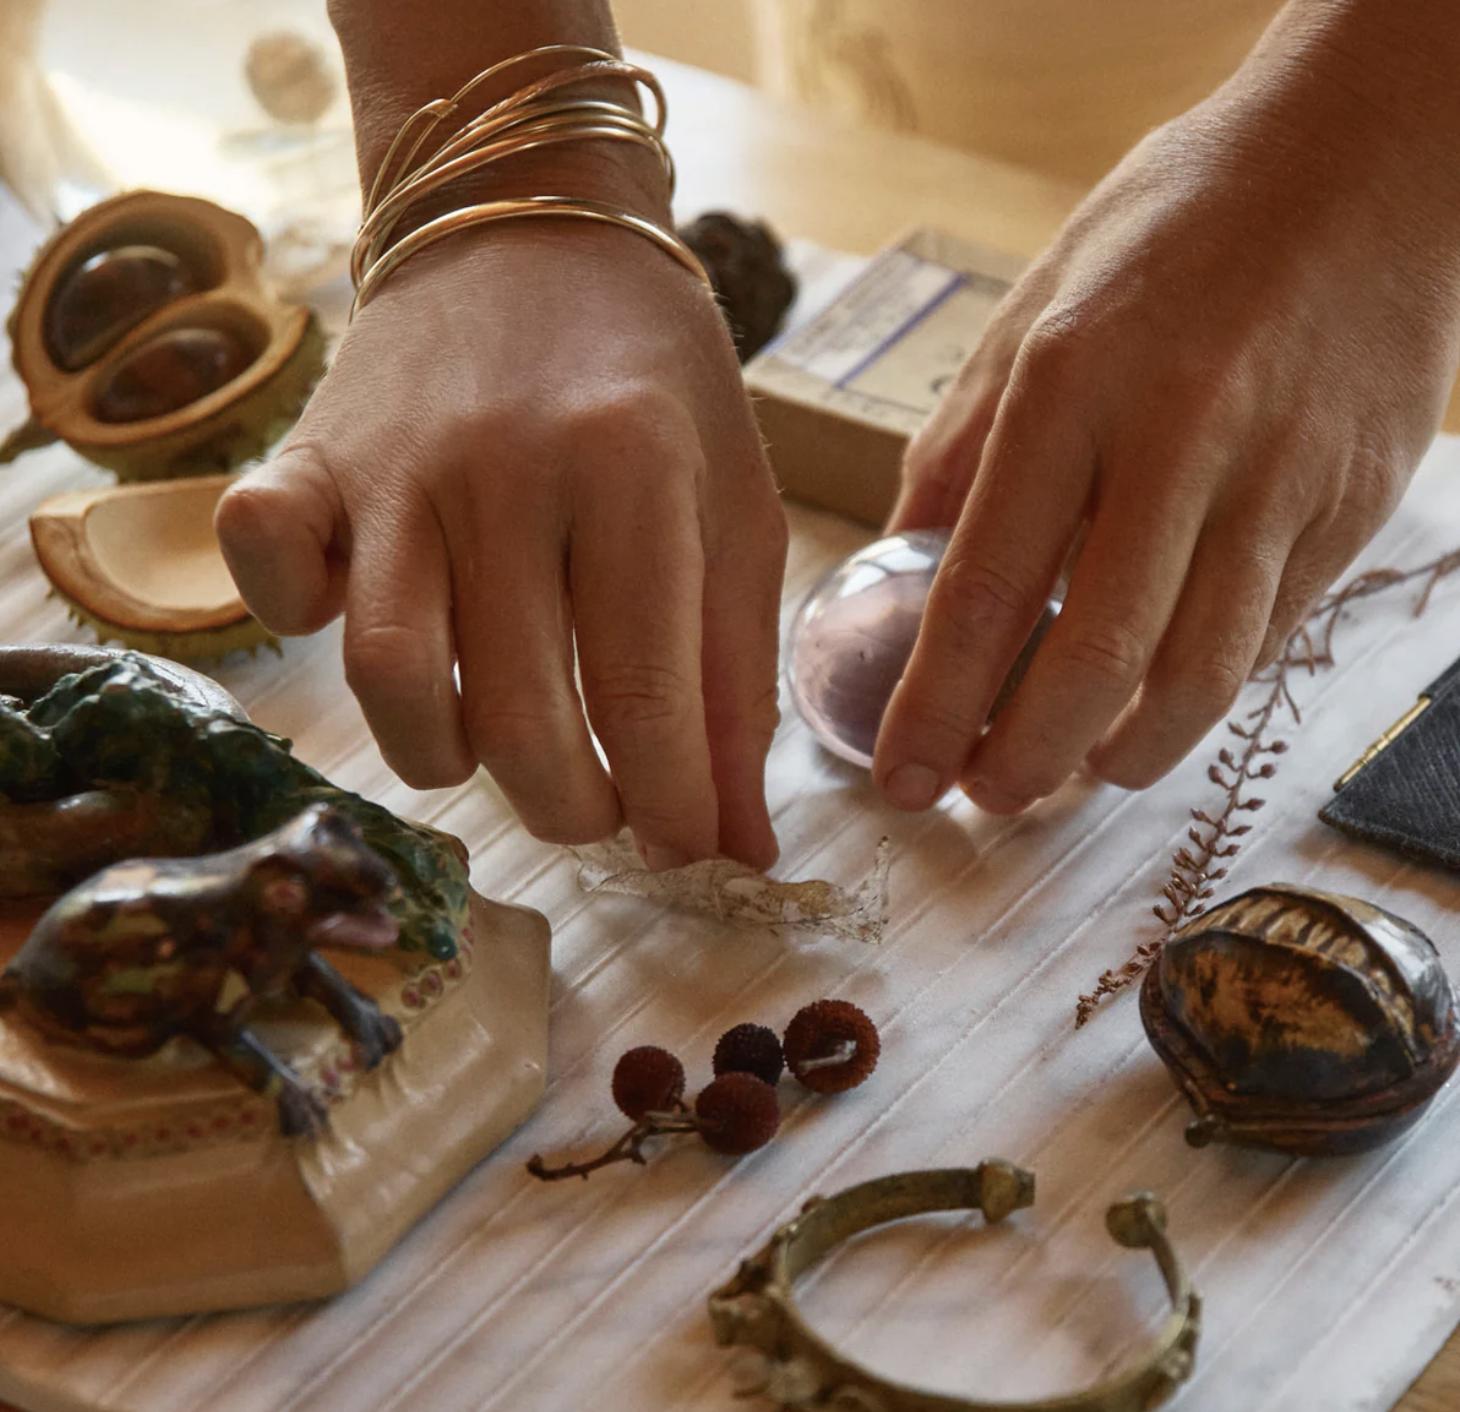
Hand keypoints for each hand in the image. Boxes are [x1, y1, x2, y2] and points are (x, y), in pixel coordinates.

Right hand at [216, 221, 785, 869]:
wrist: (534, 226)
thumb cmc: (657, 382)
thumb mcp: (735, 511)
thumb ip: (737, 681)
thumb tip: (740, 845)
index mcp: (635, 469)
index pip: (646, 695)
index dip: (670, 807)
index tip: (686, 847)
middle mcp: (503, 468)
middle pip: (513, 714)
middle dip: (568, 807)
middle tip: (598, 808)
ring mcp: (393, 461)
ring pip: (385, 676)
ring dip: (446, 755)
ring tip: (499, 742)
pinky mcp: (309, 453)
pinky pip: (259, 558)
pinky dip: (291, 618)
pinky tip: (365, 622)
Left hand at [874, 44, 1459, 815]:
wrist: (1368, 157)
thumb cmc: (1174, 227)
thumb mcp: (1035, 305)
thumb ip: (961, 443)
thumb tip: (896, 559)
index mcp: (1071, 381)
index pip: (984, 588)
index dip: (936, 706)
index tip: (903, 778)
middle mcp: (1180, 436)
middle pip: (1095, 658)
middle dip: (1027, 760)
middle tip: (988, 795)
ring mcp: (1280, 478)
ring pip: (1199, 676)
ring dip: (1123, 755)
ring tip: (1072, 771)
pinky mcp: (1351, 507)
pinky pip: (1265, 637)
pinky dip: (1196, 694)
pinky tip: (1153, 702)